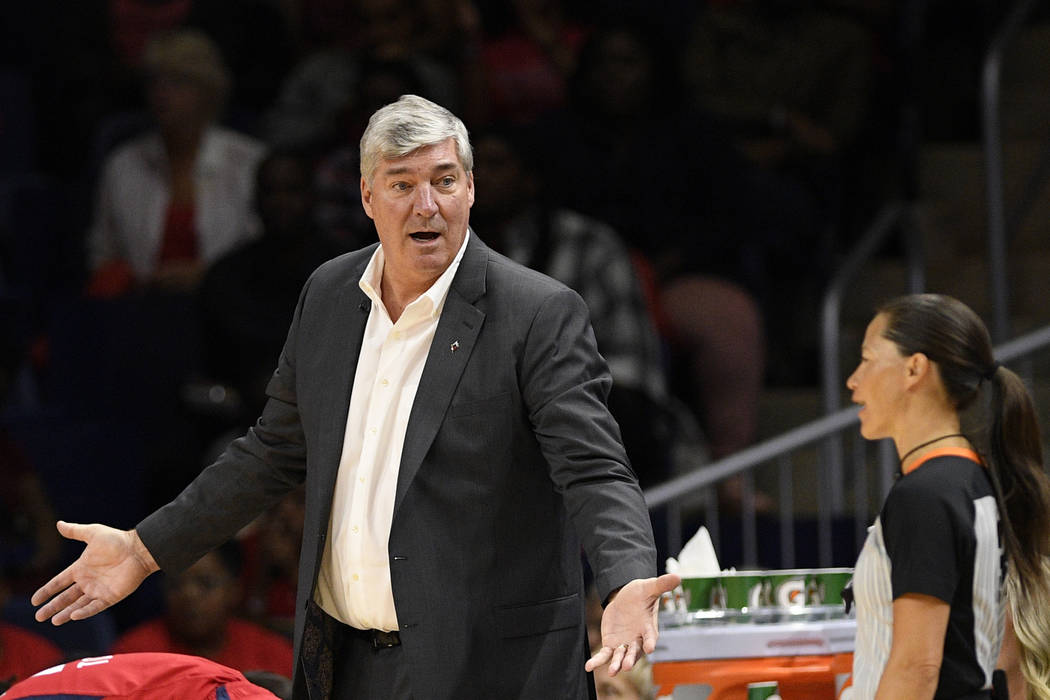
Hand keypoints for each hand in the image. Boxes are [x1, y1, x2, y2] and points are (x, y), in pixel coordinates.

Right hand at [32, 521, 158, 624]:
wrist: (138, 549)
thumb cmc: (117, 540)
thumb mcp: (93, 534)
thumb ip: (75, 531)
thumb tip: (58, 524)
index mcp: (81, 568)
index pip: (60, 582)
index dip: (47, 591)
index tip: (35, 600)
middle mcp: (88, 581)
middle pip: (66, 597)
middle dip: (52, 607)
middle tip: (39, 617)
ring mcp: (99, 590)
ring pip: (78, 605)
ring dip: (66, 613)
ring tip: (54, 621)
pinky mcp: (110, 596)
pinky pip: (95, 607)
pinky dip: (84, 612)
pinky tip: (73, 616)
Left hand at [585, 573, 680, 675]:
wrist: (626, 599)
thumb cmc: (640, 594)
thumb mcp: (648, 587)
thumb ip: (661, 584)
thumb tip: (677, 577)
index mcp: (648, 628)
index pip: (650, 636)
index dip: (650, 642)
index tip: (650, 648)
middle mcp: (637, 640)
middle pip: (635, 652)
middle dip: (631, 658)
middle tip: (627, 666)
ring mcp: (624, 644)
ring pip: (620, 656)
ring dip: (616, 664)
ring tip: (612, 671)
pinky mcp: (611, 644)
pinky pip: (605, 654)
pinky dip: (597, 661)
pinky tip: (589, 666)